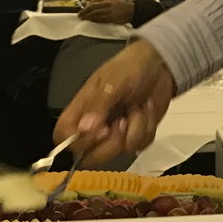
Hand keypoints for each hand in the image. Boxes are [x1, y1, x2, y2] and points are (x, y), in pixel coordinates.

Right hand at [54, 40, 174, 166]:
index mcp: (81, 109)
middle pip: (89, 157)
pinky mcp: (135, 135)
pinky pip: (139, 145)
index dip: (79, 142)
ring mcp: (115, 133)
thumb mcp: (113, 81)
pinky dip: (147, 128)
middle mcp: (94, 126)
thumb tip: (85, 128)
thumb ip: (99, 104)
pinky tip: (147, 110)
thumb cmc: (129, 68)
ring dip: (135, 129)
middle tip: (124, 121)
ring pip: (119, 152)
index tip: (102, 129)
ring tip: (138, 107)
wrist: (159, 65)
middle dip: (112, 144)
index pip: (63, 137)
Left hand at [79, 0, 133, 24]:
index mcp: (107, 0)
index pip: (93, 3)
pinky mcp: (112, 19)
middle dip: (85, 13)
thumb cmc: (120, 5)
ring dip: (89, 18)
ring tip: (83, 20)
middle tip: (80, 16)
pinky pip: (102, 20)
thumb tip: (88, 0)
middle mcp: (107, 5)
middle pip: (93, 9)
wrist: (132, 10)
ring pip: (96, 15)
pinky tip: (91, 22)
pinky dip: (95, 21)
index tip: (81, 11)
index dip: (86, 8)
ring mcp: (110, 12)